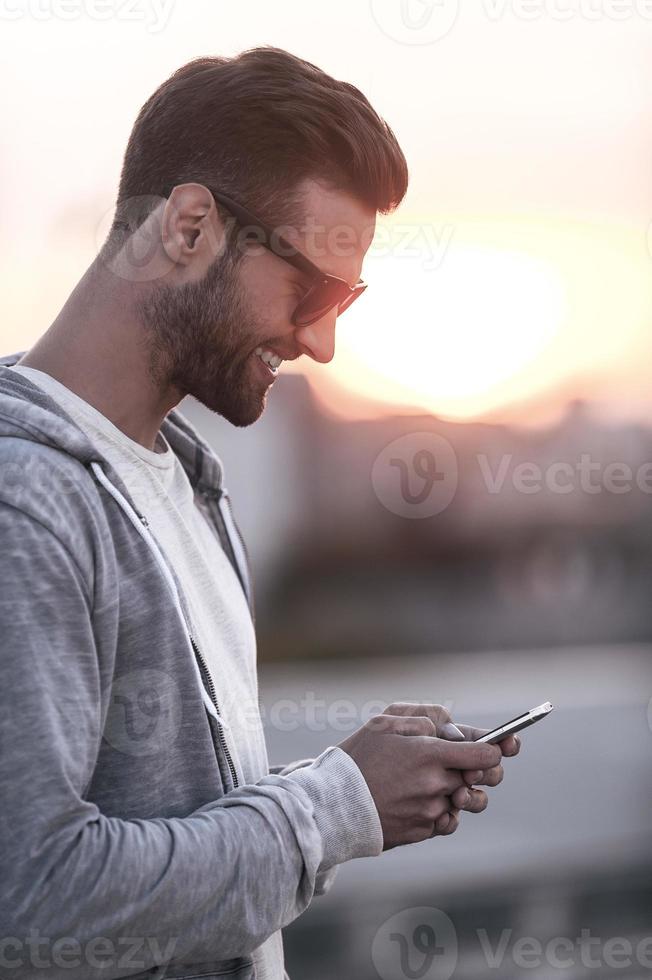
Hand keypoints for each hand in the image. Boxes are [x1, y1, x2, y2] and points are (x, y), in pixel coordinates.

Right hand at [337, 712, 500, 849]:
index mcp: (430, 754)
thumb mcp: (387, 721)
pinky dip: (443, 810)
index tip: (501, 744)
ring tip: (444, 783)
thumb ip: (427, 716)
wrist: (333, 804)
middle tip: (469, 763)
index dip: (498, 747)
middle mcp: (436, 785)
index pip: (487, 754)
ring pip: (468, 802)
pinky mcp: (423, 832)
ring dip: (464, 792)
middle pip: (483, 779)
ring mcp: (431, 812)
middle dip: (481, 768)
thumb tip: (454, 730)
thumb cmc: (359, 757)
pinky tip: (424, 800)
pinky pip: (448, 821)